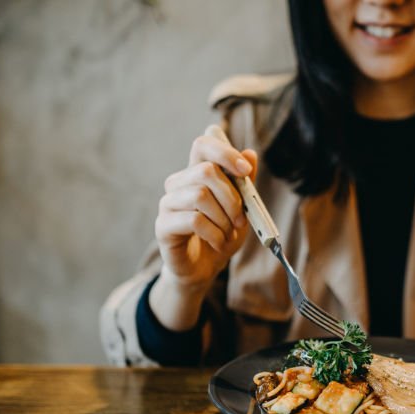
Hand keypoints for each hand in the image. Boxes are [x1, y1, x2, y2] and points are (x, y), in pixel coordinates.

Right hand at [156, 125, 257, 287]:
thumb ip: (246, 183)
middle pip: (206, 170)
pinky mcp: (163, 225)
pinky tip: (218, 242)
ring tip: (229, 233)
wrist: (205, 269)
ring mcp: (168, 203)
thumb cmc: (222, 235)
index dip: (225, 152)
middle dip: (232, 196)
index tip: (245, 170)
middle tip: (241, 219)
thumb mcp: (242, 209)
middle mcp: (179, 184)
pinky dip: (214, 233)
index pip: (203, 144)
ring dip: (223, 218)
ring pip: (200, 195)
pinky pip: (193, 220)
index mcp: (197, 174)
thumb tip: (251, 152)